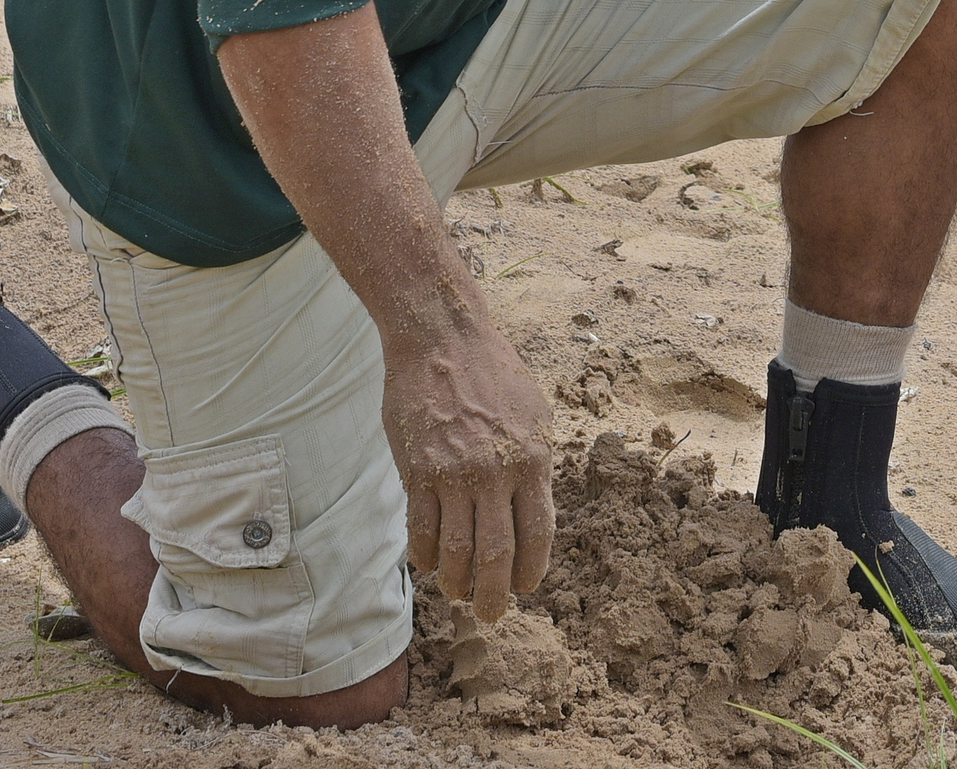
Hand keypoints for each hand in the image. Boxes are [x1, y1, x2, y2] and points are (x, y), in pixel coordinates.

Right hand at [380, 323, 556, 619]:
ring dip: (458, 581)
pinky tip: (430, 566)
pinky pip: (422, 528)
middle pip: (498, 553)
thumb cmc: (493, 374)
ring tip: (459, 594)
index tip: (525, 587)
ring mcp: (454, 474)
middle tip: (490, 616)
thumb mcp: (535, 415)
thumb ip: (536, 463)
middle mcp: (496, 472)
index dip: (531, 569)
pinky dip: (426, 555)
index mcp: (533, 459)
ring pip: (457, 550)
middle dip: (494, 594)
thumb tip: (534, 510)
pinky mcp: (418, 470)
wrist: (443, 340)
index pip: (538, 532)